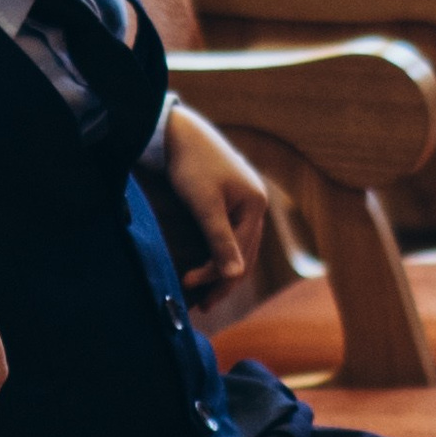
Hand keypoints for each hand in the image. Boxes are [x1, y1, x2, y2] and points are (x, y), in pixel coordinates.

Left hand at [162, 101, 270, 298]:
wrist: (178, 132)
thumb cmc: (190, 165)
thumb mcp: (204, 205)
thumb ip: (220, 239)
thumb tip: (234, 276)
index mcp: (255, 205)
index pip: (240, 253)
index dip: (215, 275)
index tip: (186, 284)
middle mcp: (257, 204)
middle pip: (245, 253)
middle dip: (223, 281)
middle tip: (202, 305)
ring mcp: (246, 201)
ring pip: (240, 245)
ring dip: (223, 269)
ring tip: (204, 292)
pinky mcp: (232, 199)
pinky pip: (232, 234)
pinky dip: (221, 252)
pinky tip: (208, 263)